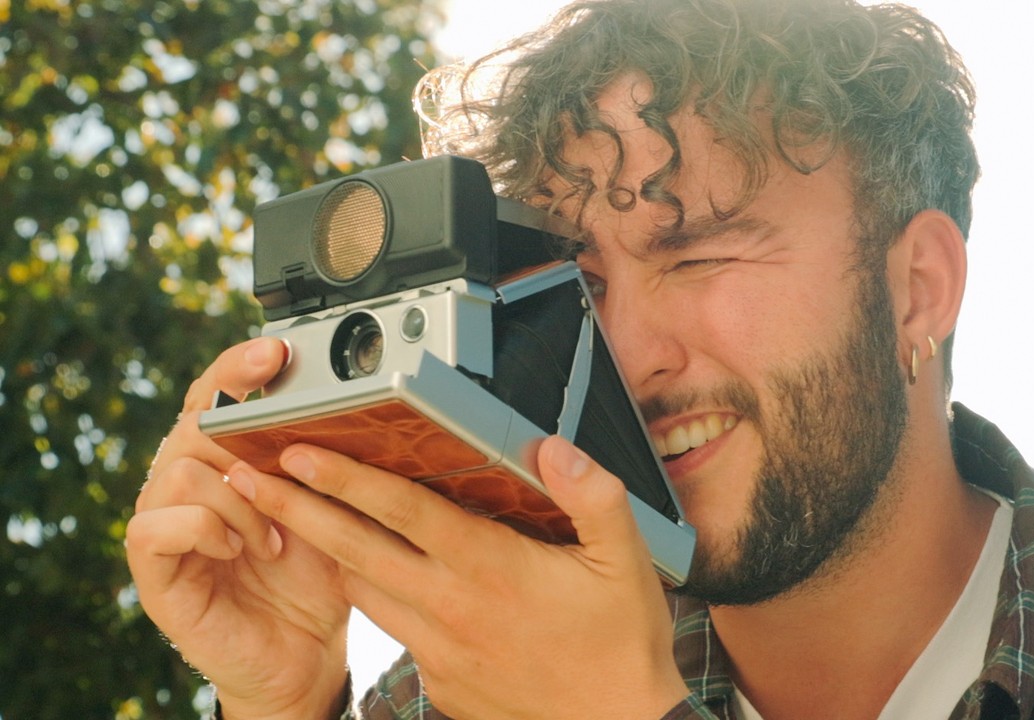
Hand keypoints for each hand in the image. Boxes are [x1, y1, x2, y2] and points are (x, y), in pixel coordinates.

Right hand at [125, 338, 350, 719]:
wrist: (304, 655)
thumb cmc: (317, 578)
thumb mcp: (332, 510)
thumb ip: (324, 464)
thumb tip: (351, 408)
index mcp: (226, 460)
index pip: (214, 397)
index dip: (237, 369)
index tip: (277, 350)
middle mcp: (188, 483)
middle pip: (193, 425)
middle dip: (244, 439)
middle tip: (287, 471)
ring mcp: (165, 524)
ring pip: (181, 472)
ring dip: (238, 501)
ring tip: (275, 539)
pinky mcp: (153, 570)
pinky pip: (155, 526)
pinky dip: (205, 530)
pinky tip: (238, 549)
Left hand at [235, 435, 689, 719]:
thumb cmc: (621, 642)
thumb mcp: (626, 560)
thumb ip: (592, 495)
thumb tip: (551, 448)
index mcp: (489, 568)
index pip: (402, 512)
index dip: (346, 479)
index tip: (299, 454)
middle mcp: (451, 606)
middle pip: (354, 550)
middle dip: (295, 510)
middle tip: (246, 478)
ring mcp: (439, 648)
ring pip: (364, 591)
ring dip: (327, 552)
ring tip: (294, 516)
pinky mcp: (439, 679)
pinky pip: (394, 627)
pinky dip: (375, 593)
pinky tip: (378, 574)